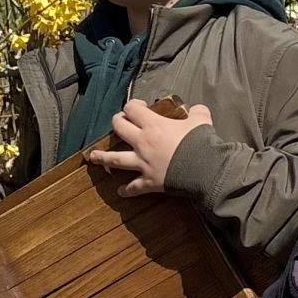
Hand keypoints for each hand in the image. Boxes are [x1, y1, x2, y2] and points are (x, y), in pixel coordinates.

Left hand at [87, 101, 212, 197]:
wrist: (203, 169)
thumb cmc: (200, 144)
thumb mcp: (201, 121)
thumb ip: (197, 112)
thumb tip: (197, 111)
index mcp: (153, 125)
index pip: (132, 109)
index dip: (133, 105)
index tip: (139, 107)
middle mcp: (142, 142)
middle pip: (119, 128)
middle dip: (117, 123)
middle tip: (118, 122)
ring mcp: (142, 163)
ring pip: (116, 158)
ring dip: (103, 157)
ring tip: (93, 157)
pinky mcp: (148, 181)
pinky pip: (134, 187)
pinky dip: (127, 190)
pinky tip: (121, 192)